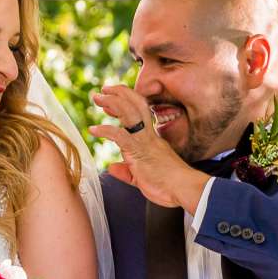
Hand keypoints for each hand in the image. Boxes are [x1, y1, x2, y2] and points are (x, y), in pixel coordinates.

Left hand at [89, 85, 210, 213]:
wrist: (184, 189)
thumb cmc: (168, 186)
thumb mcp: (142, 178)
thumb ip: (126, 172)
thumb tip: (112, 167)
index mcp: (151, 139)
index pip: (139, 114)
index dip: (125, 103)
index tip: (111, 101)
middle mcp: (149, 136)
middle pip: (136, 105)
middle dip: (120, 94)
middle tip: (103, 90)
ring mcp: (144, 142)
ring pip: (129, 113)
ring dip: (112, 102)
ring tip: (98, 97)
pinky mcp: (139, 151)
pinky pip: (120, 135)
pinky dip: (105, 130)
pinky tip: (94, 129)